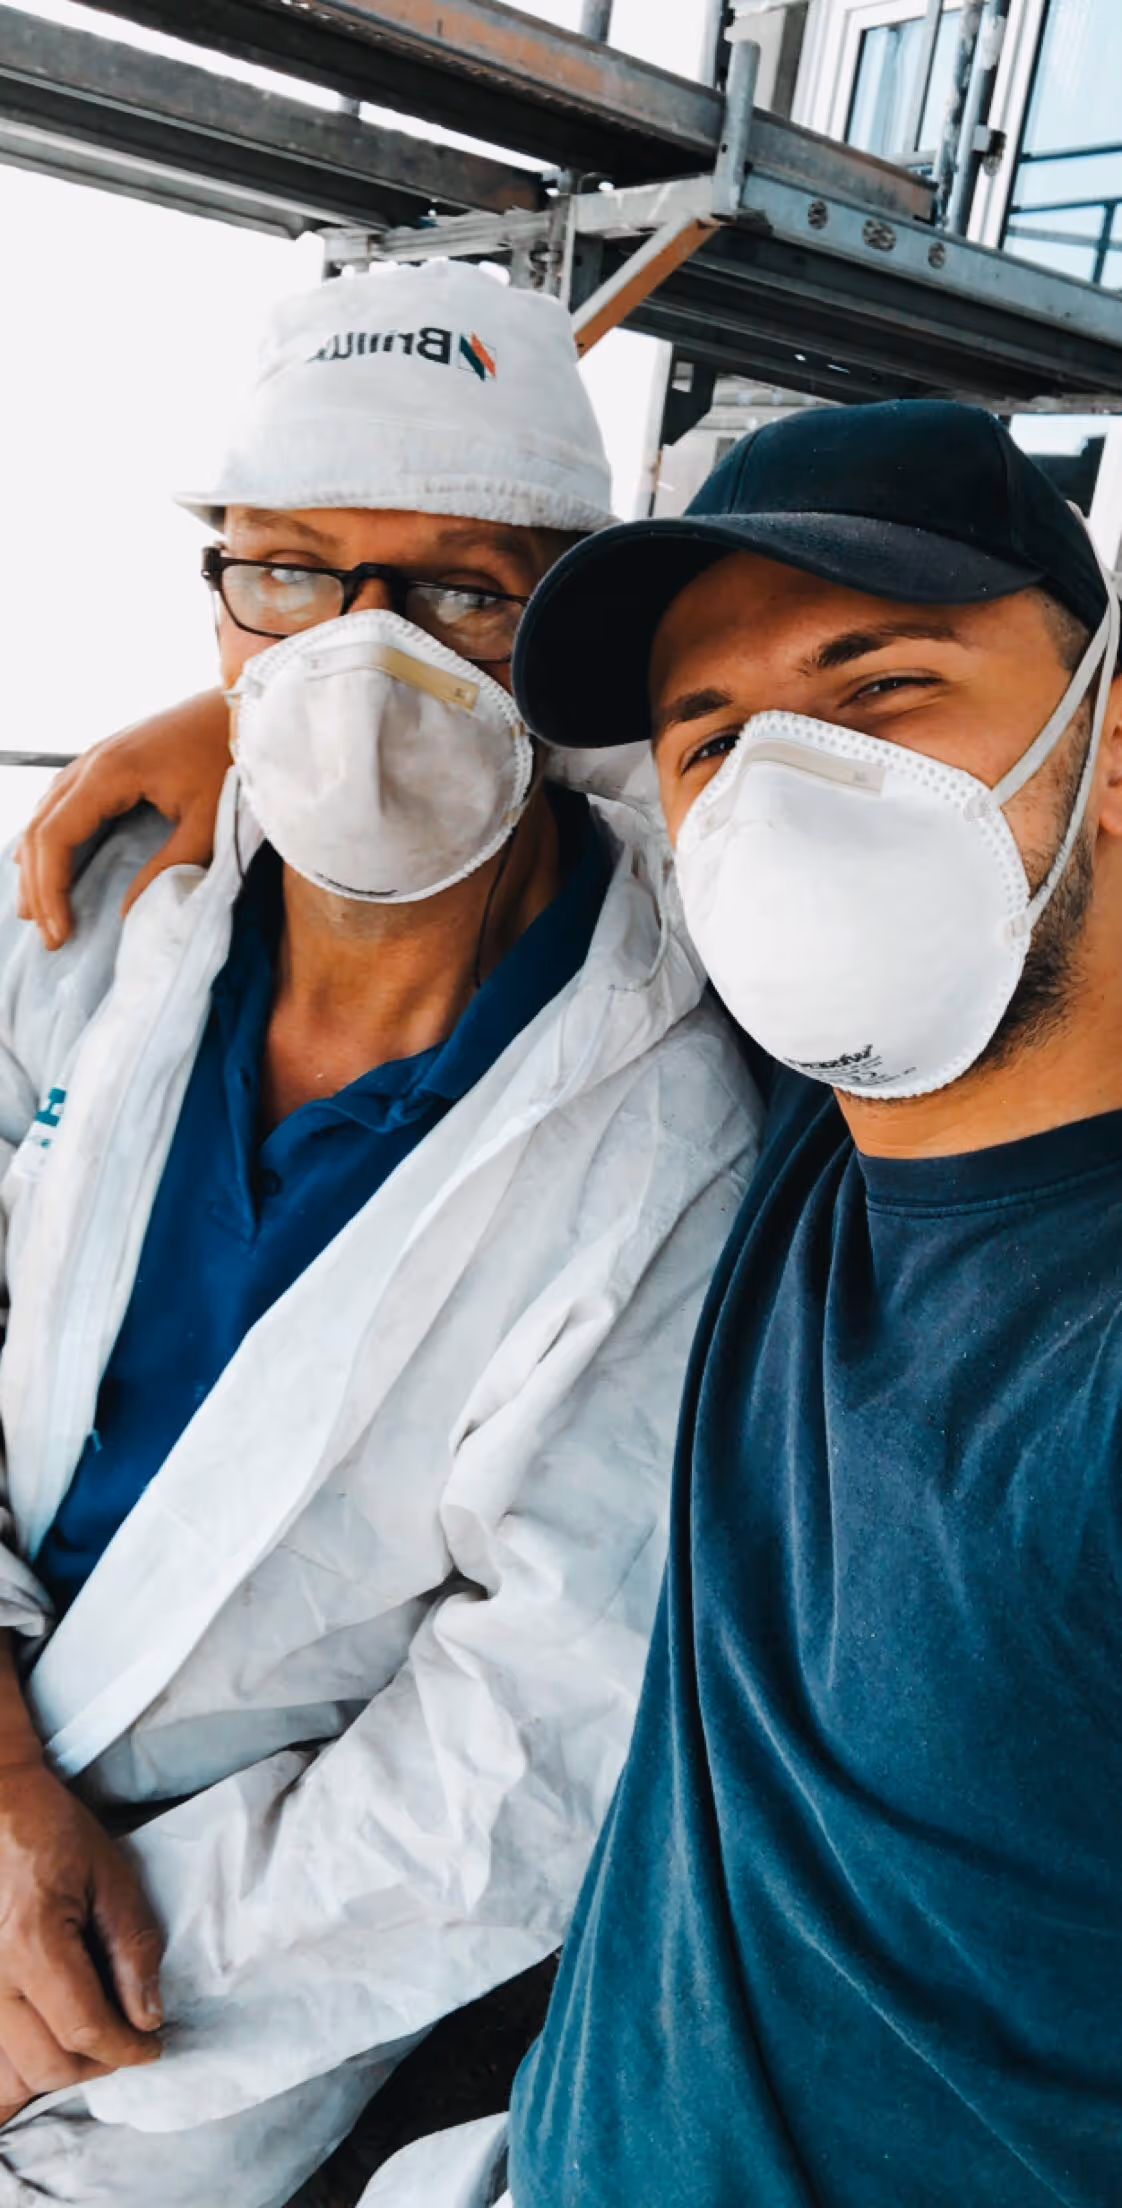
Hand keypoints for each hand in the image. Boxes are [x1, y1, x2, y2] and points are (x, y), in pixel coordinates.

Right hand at [0, 1758, 163, 2115]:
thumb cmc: (52, 1830)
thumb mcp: (110, 1874)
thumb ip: (132, 1946)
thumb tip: (147, 2016)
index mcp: (31, 1943)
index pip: (85, 2029)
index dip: (127, 2048)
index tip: (153, 2044)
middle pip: (45, 2064)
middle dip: (97, 2065)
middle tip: (127, 2040)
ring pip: (8, 2073)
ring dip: (56, 2071)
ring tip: (90, 2042)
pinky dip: (15, 2069)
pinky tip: (46, 2050)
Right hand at [16, 689, 230, 950]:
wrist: (242, 708)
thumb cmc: (229, 759)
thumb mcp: (206, 822)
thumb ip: (169, 867)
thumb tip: (128, 909)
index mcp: (107, 774)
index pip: (54, 837)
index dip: (49, 889)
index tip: (59, 932)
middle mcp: (90, 762)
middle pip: (40, 829)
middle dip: (36, 886)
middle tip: (46, 935)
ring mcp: (95, 757)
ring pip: (44, 815)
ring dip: (36, 865)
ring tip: (36, 910)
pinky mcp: (107, 760)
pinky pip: (61, 804)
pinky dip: (49, 839)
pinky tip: (47, 863)